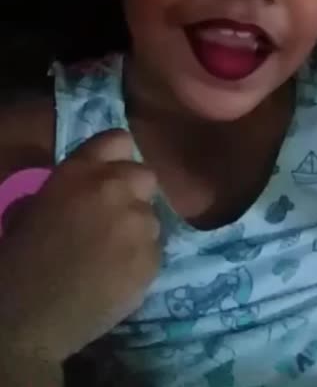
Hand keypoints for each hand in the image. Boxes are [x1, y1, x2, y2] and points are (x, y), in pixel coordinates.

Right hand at [0, 129, 159, 364]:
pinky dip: (140, 260)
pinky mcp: (152, 259)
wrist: (28, 318)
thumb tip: (80, 192)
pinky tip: (118, 276)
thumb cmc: (19, 261)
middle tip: (115, 216)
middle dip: (133, 193)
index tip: (111, 173)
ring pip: (152, 217)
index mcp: (81, 171)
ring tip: (115, 253)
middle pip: (145, 176)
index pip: (119, 139)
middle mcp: (116, 189)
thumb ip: (68, 188)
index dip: (116, 156)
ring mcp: (138, 224)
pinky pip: (155, 251)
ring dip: (137, 229)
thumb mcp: (33, 208)